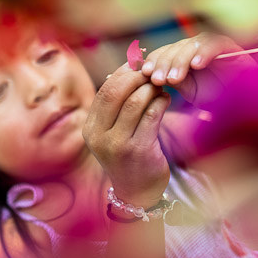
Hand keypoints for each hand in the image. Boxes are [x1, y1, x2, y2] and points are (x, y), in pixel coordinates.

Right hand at [83, 63, 170, 206]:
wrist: (136, 193)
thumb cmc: (127, 156)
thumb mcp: (112, 133)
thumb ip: (116, 106)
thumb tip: (126, 68)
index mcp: (90, 129)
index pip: (104, 91)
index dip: (122, 73)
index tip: (138, 65)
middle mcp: (99, 136)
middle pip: (116, 92)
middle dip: (136, 77)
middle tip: (152, 72)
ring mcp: (117, 144)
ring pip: (136, 101)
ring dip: (152, 89)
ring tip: (161, 86)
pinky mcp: (138, 150)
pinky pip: (151, 115)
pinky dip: (161, 102)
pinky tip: (166, 99)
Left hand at [140, 33, 253, 107]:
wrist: (247, 105)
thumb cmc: (217, 99)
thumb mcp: (190, 92)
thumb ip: (173, 82)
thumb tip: (150, 75)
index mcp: (184, 57)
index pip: (164, 52)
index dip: (153, 61)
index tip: (145, 74)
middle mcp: (196, 48)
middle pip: (175, 47)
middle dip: (163, 63)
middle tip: (157, 79)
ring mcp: (212, 46)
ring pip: (191, 44)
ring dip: (180, 60)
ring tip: (174, 78)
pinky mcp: (230, 46)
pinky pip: (214, 44)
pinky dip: (204, 53)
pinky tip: (196, 65)